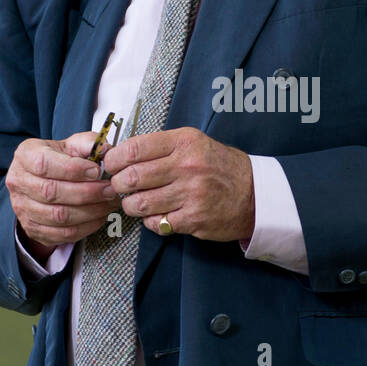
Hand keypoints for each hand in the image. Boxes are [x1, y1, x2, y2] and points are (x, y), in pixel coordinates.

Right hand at [5, 131, 119, 259]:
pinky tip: (99, 216)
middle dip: (87, 193)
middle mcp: (18, 182)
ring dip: (90, 212)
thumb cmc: (59, 160)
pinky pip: (62, 233)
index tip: (96, 171)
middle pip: (51, 192)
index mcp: (25, 155)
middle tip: (110, 190)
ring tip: (109, 203)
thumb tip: (106, 150)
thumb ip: (88, 144)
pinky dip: (85, 227)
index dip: (73, 169)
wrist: (42, 181)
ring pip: (58, 216)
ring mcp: (22, 208)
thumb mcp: (71, 145)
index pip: (44, 164)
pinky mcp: (32, 228)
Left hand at [101, 127, 254, 241]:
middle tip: (119, 186)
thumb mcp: (195, 143)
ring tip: (134, 202)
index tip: (111, 164)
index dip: (114, 158)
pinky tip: (155, 214)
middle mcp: (187, 167)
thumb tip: (123, 153)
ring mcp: (191, 195)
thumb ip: (162, 146)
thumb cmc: (219, 166)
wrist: (255, 194)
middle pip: (133, 177)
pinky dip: (149, 220)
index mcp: (185, 142)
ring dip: (130, 205)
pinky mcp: (193, 219)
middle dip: (118, 184)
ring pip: (140, 203)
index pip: (135, 148)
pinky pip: (156, 222)